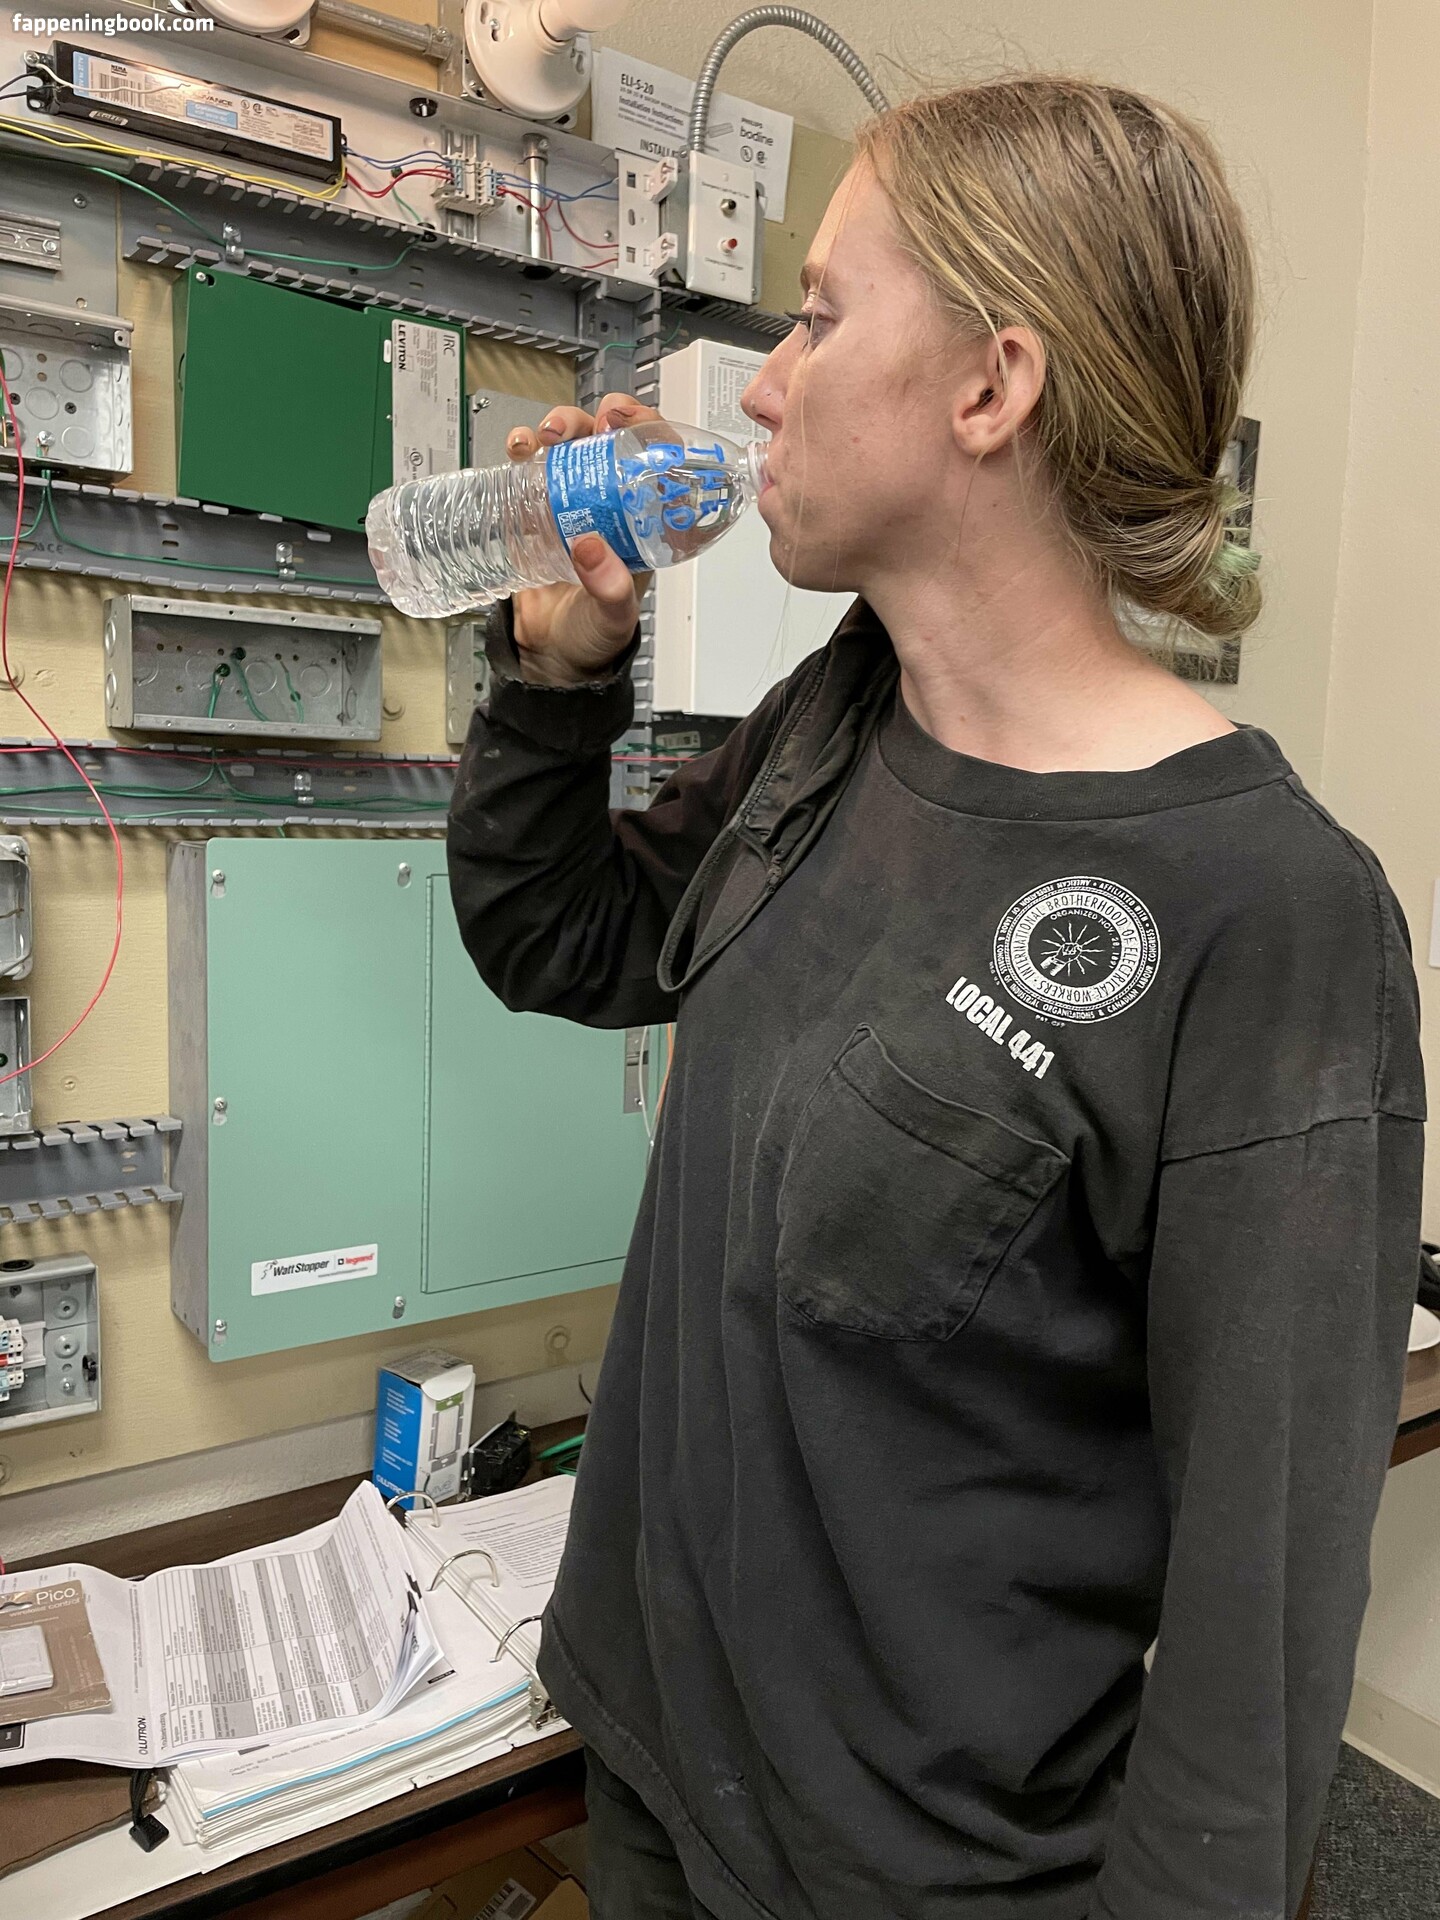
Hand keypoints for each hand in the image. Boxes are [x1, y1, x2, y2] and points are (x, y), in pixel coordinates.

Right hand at [504, 392, 660, 685]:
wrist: (549, 655)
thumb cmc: (595, 636)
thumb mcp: (614, 616)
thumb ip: (610, 589)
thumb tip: (591, 549)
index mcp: (643, 523)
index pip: (658, 461)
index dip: (649, 430)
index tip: (629, 423)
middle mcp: (609, 503)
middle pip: (613, 440)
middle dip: (600, 417)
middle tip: (590, 423)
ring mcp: (570, 500)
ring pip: (572, 443)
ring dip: (560, 424)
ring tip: (545, 436)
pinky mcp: (533, 505)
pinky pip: (530, 464)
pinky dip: (522, 446)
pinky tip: (519, 449)